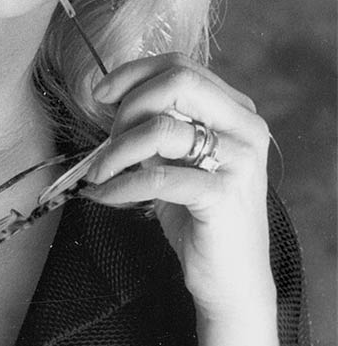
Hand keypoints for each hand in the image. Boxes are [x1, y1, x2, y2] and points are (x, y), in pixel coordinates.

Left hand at [82, 53, 275, 319]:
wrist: (230, 279)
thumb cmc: (196, 213)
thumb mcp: (176, 157)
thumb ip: (157, 123)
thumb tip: (112, 96)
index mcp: (235, 110)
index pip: (180, 66)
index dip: (134, 73)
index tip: (102, 93)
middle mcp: (245, 127)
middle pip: (177, 82)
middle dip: (129, 106)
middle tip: (109, 139)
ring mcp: (239, 161)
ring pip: (161, 128)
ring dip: (117, 150)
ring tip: (100, 172)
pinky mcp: (223, 196)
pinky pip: (156, 177)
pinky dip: (121, 184)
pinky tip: (104, 195)